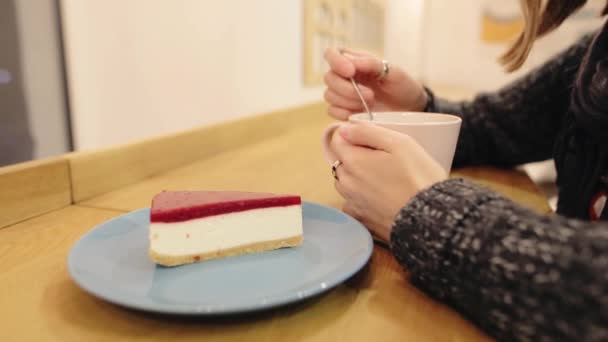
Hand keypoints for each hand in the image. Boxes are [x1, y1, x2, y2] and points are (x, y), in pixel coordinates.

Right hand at [323, 47, 427, 119]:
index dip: (336, 62)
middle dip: (346, 88)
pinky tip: (358, 114)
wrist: (410, 108)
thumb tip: (349, 61)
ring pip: (329, 95)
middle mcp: (344, 76)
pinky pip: (332, 111)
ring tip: (369, 104)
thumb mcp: (393, 71)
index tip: (351, 71)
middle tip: (370, 95)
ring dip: (347, 101)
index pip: (331, 54)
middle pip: (328, 78)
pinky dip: (343, 113)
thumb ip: (371, 63)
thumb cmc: (402, 86)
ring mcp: (342, 94)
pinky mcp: (344, 111)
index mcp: (354, 61)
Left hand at [330, 122, 446, 241]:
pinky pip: (353, 205)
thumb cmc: (418, 177)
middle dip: (355, 157)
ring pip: (346, 184)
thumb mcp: (399, 143)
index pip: (337, 141)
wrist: (430, 219)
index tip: (371, 139)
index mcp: (353, 162)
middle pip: (341, 162)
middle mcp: (347, 184)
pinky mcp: (362, 221)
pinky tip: (379, 199)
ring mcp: (353, 204)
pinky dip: (361, 200)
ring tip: (383, 179)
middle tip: (383, 159)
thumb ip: (367, 132)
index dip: (353, 136)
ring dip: (357, 178)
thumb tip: (344, 128)